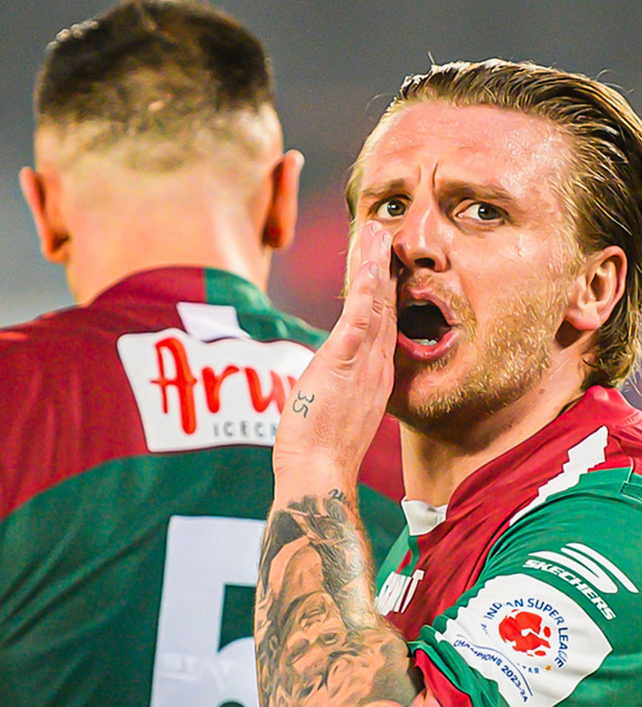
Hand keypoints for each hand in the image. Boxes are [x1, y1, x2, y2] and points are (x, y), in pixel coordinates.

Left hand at [274, 223, 396, 493]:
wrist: (319, 473)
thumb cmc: (323, 448)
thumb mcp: (339, 410)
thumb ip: (344, 387)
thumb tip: (338, 377)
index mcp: (374, 375)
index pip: (384, 324)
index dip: (387, 291)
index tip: (387, 263)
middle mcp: (375, 365)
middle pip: (385, 307)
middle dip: (385, 268)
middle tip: (385, 233)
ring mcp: (363, 364)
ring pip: (376, 306)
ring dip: (377, 267)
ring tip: (377, 233)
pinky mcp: (344, 365)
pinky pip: (359, 322)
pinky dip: (367, 292)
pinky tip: (371, 265)